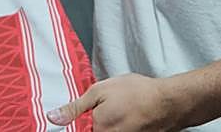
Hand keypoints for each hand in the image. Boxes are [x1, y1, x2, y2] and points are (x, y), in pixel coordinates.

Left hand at [46, 74, 185, 131]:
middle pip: (94, 130)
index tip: (91, 111)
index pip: (78, 130)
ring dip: (110, 122)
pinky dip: (121, 124)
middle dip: (95, 121)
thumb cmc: (137, 94)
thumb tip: (52, 118)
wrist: (169, 102)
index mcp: (97, 130)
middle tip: (111, 106)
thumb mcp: (98, 91)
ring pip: (106, 130)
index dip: (80, 121)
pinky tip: (129, 115)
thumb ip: (74, 108)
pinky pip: (120, 131)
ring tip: (121, 109)